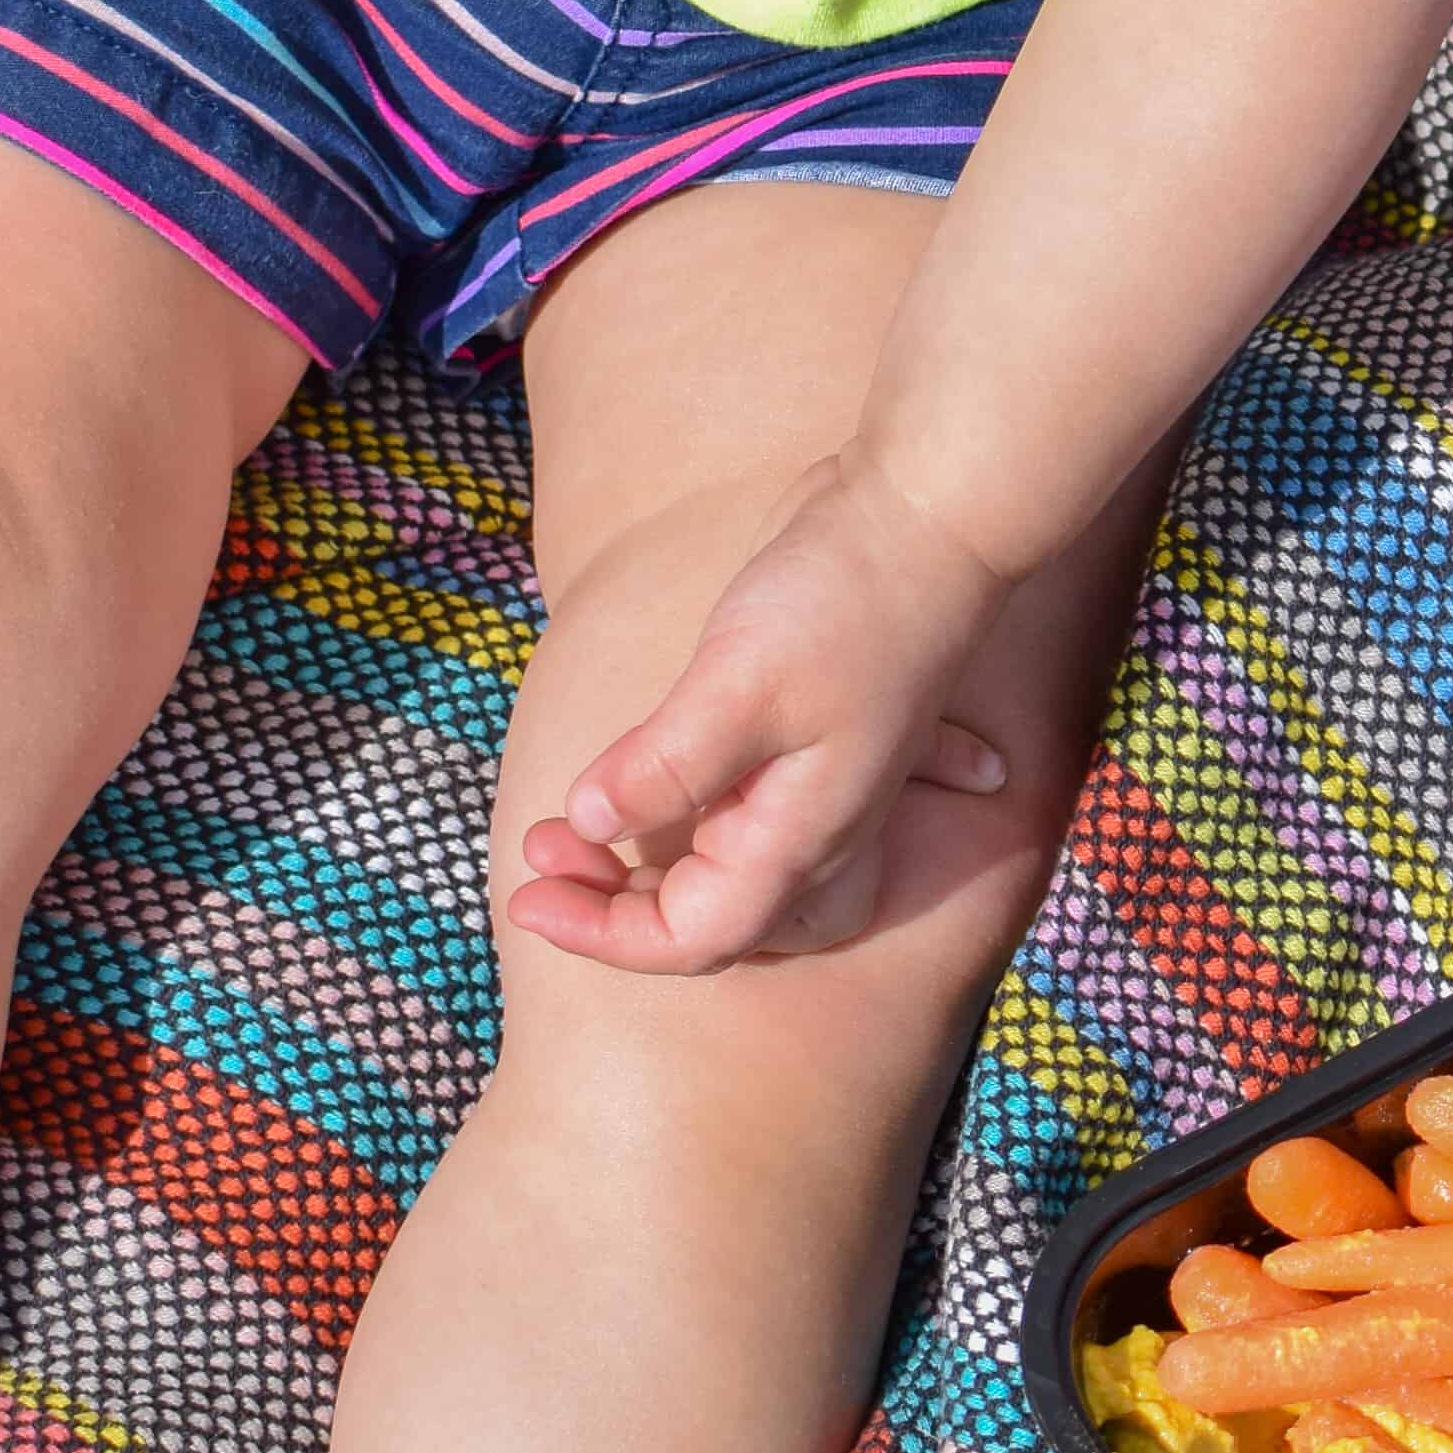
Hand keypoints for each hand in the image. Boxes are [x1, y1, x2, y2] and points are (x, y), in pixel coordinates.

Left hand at [509, 454, 1015, 972]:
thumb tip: (587, 821)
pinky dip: (671, 819)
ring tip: (566, 821)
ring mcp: (808, 783)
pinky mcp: (796, 735)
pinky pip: (728, 812)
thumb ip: (664, 766)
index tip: (526, 895)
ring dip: (635, 864)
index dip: (601, 935)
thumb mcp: (740, 685)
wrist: (926, 516)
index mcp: (798, 837)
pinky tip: (625, 792)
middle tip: (539, 846)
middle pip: (703, 914)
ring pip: (714, 868)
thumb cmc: (844, 603)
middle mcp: (808, 829)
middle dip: (610, 904)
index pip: (692, 936)